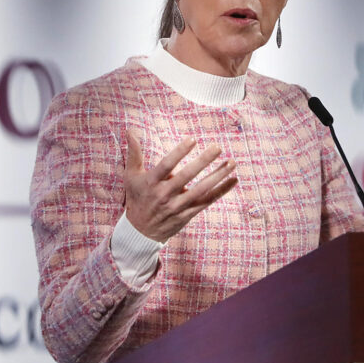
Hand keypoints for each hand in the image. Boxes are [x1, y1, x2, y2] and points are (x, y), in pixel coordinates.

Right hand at [123, 133, 237, 241]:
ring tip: (231, 162)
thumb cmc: (137, 198)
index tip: (192, 139)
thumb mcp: (131, 176)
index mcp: (151, 182)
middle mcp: (165, 194)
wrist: (140, 232)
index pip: (166, 165)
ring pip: (201, 190)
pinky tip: (233, 180)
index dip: (179, 152)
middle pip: (186, 176)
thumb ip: (134, 153)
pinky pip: (207, 201)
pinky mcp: (187, 214)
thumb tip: (130, 130)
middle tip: (217, 147)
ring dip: (218, 176)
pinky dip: (221, 191)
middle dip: (203, 161)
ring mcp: (177, 206)